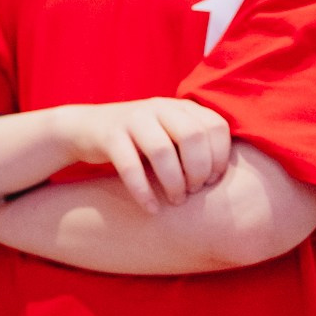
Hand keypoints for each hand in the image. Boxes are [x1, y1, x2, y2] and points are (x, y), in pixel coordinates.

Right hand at [56, 98, 231, 211]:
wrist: (84, 128)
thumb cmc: (137, 140)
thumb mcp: (168, 132)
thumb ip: (194, 142)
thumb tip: (231, 175)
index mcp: (179, 106)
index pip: (215, 126)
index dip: (220, 156)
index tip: (213, 181)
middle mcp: (158, 107)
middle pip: (191, 136)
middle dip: (198, 170)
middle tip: (194, 192)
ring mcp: (132, 119)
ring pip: (161, 150)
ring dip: (173, 182)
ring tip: (175, 202)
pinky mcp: (108, 135)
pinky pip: (129, 165)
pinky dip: (143, 191)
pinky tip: (151, 208)